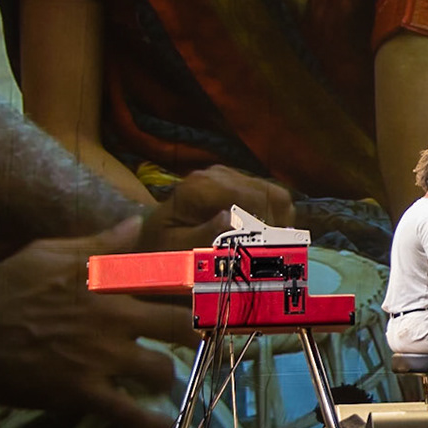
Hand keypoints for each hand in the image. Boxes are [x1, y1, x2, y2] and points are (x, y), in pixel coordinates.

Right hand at [0, 218, 198, 427]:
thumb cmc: (8, 286)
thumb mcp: (53, 252)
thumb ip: (101, 243)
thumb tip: (135, 222)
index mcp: (107, 279)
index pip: (170, 273)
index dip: (206, 275)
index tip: (232, 277)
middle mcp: (111, 314)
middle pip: (180, 322)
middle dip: (203, 332)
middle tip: (212, 337)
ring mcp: (99, 355)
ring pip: (161, 367)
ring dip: (171, 374)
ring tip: (170, 375)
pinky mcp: (81, 391)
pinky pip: (128, 411)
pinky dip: (152, 420)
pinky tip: (167, 424)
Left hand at [138, 166, 294, 250]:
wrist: (150, 238)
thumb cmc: (160, 248)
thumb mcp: (176, 249)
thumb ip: (203, 235)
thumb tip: (232, 221)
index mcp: (202, 187)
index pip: (254, 196)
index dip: (270, 223)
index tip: (270, 250)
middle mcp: (218, 174)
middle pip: (271, 193)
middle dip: (277, 224)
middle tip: (271, 252)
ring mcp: (228, 175)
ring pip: (275, 194)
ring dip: (276, 221)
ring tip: (266, 246)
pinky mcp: (236, 182)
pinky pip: (268, 196)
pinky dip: (271, 217)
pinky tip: (259, 236)